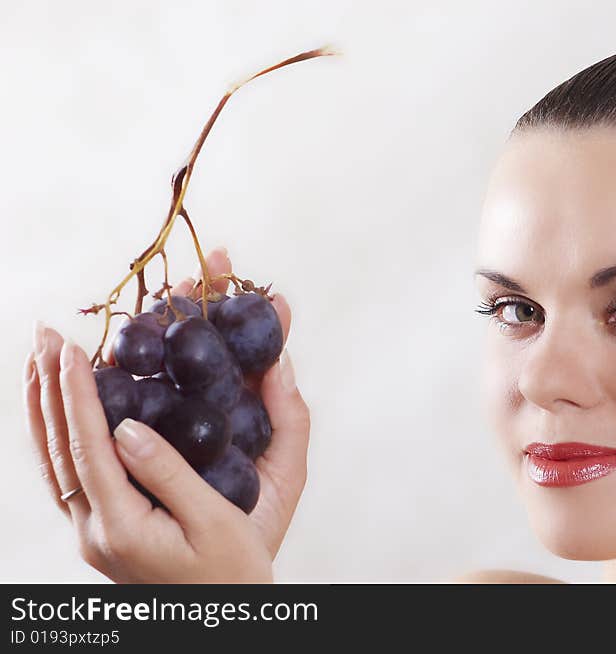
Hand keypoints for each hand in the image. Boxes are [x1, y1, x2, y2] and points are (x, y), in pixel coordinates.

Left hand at [22, 247, 309, 582]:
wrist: (225, 623)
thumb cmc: (233, 575)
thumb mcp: (218, 524)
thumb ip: (172, 475)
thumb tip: (128, 427)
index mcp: (123, 526)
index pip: (88, 447)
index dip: (76, 393)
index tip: (69, 347)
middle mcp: (95, 531)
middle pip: (57, 449)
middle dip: (48, 387)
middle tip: (43, 334)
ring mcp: (93, 534)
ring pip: (54, 462)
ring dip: (44, 408)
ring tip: (38, 362)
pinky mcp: (103, 532)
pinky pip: (66, 475)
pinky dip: (57, 435)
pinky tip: (58, 415)